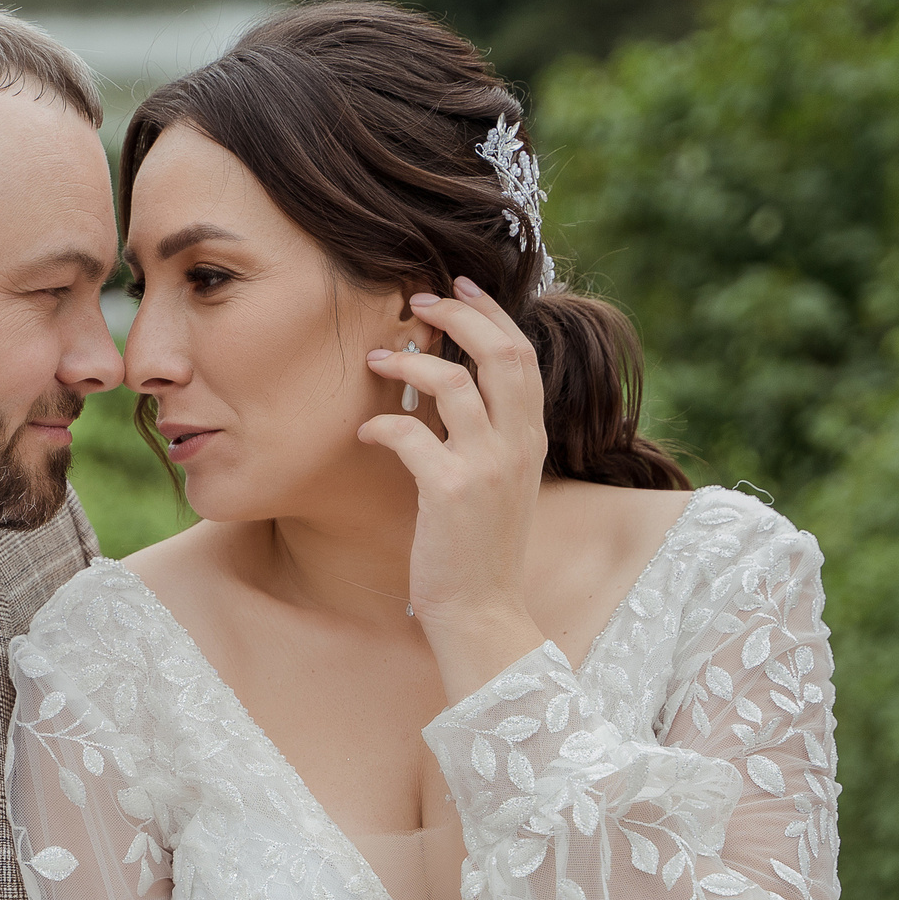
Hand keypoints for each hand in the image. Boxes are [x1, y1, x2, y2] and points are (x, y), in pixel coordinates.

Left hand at [360, 278, 550, 700]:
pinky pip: (409, 433)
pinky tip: (366, 434)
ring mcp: (487, 466)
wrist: (481, 610)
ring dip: (408, 363)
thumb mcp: (499, 482)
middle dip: (456, 314)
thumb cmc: (479, 548)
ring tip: (376, 361)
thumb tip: (451, 386)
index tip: (456, 289)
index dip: (489, 312)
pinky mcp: (451, 490)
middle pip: (500, 350)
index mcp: (532, 438)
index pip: (521, 354)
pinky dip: (381, 425)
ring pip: (454, 380)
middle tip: (416, 303)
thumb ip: (488, 435)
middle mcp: (518, 444)